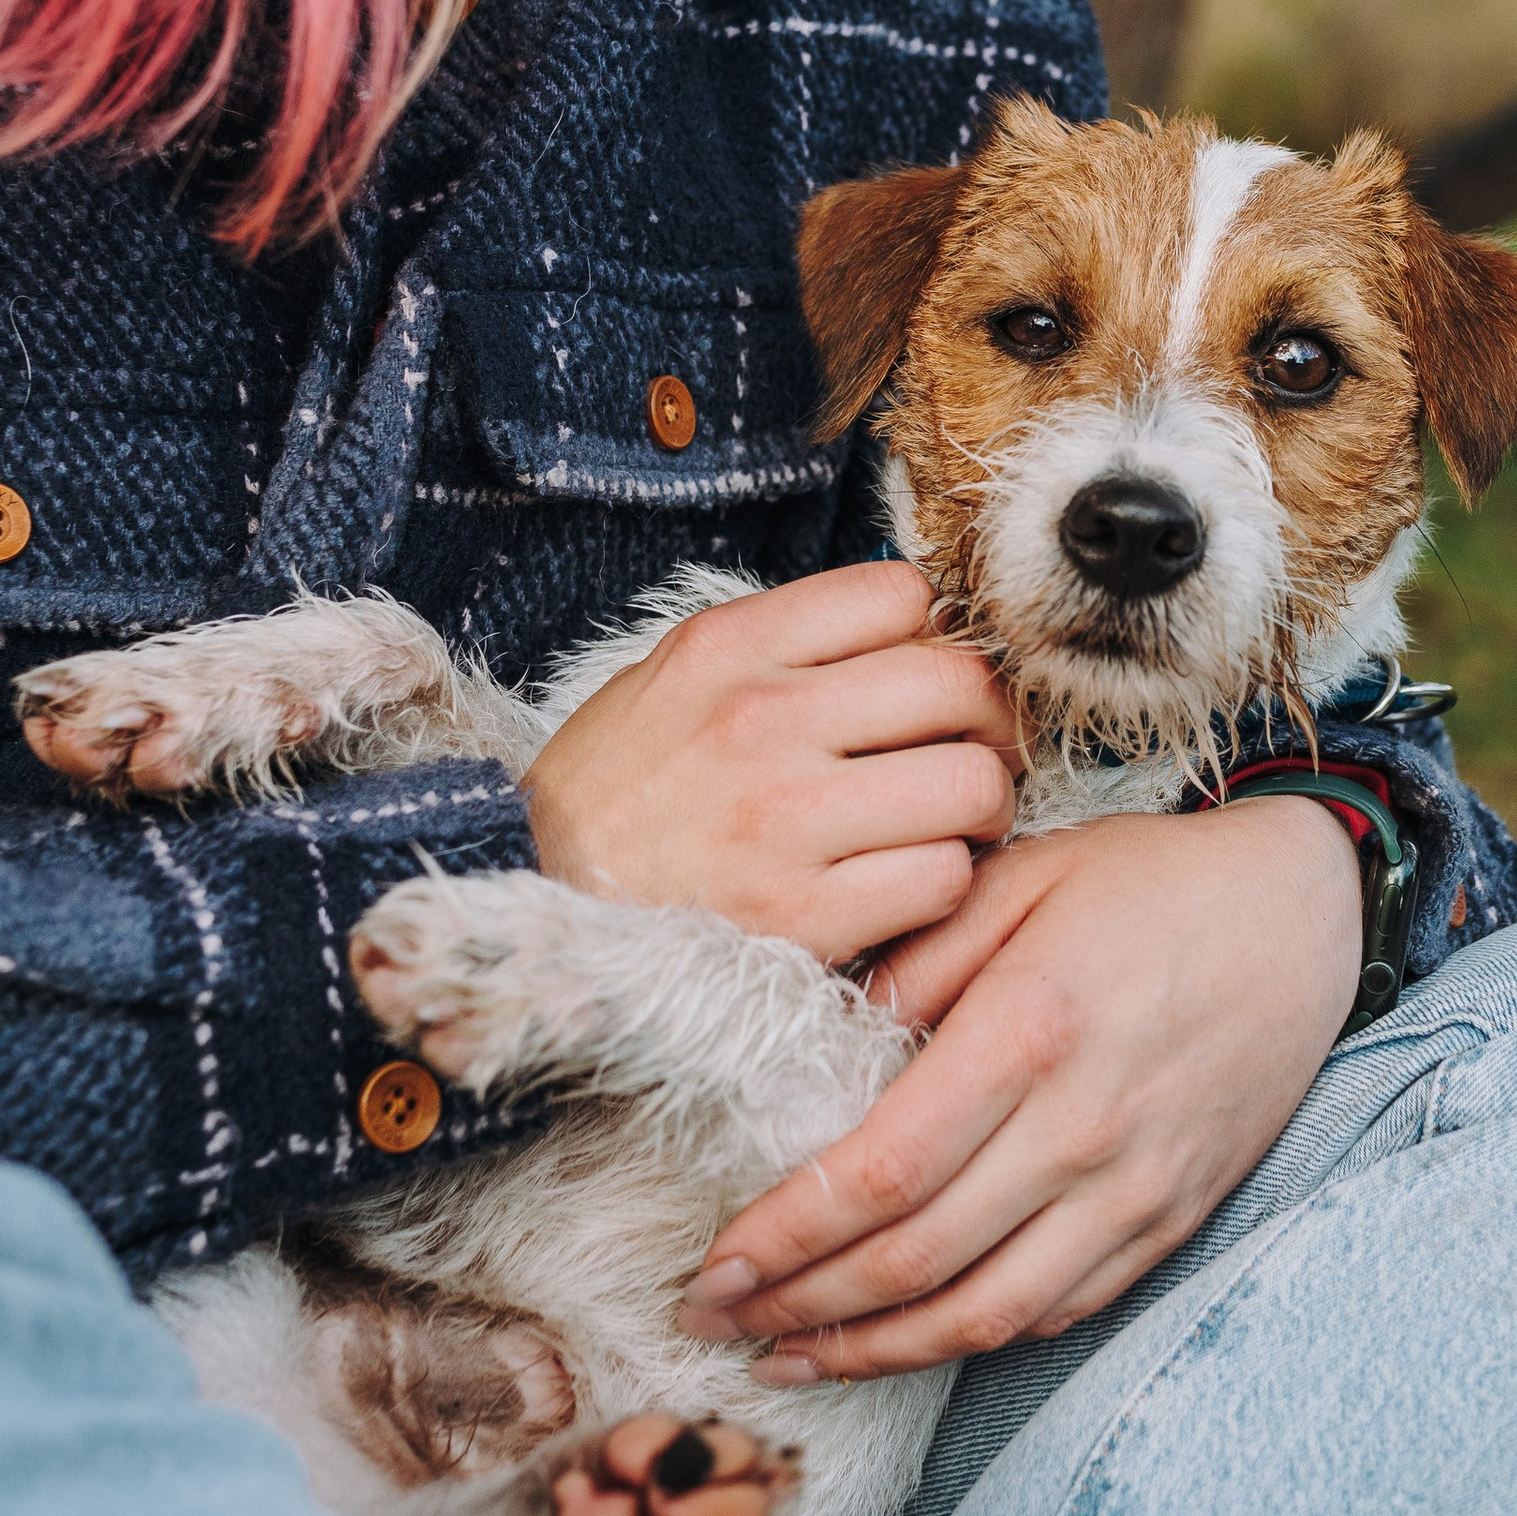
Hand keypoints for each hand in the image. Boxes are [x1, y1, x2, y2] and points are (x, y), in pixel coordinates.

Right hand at [521, 562, 1018, 963]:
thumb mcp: (673, 678)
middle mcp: (762, 721)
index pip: (903, 595)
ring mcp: (785, 823)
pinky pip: (941, 880)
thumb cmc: (615, 791)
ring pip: (971, 786)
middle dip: (990, 721)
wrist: (526, 902)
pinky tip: (907, 883)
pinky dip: (944, 884)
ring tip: (951, 823)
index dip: (936, 636)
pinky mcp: (803, 921)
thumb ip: (785, 644)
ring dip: (981, 809)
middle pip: (960, 685)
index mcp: (731, 647)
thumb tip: (917, 623)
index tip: (930, 679)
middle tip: (975, 751)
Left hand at [676, 796, 1364, 1376]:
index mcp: (1029, 1031)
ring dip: (873, 1351)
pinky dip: (969, 1339)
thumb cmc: (1147, 882)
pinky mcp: (1171, 1219)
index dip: (784, 1238)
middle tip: (715, 1320)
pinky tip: (904, 1336)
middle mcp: (1083, 1128)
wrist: (1301, 912)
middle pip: (916, 1261)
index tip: (713, 1266)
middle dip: (799, 1309)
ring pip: (983, 1313)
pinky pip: (1057, 1309)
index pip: (881, 1173)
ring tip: (789, 1357)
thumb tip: (821, 1046)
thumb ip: (913, 962)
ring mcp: (1134, 1188)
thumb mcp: (1018, 877)